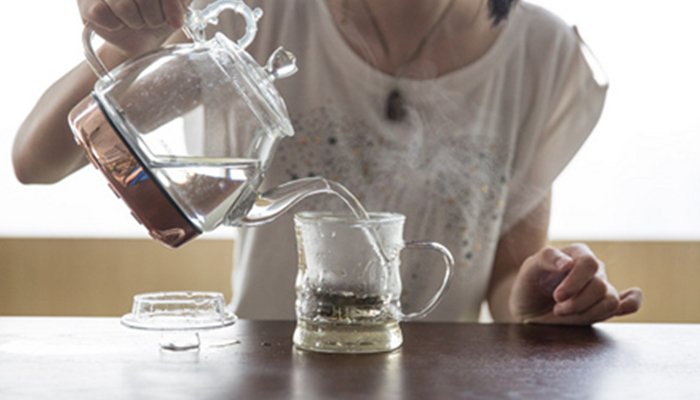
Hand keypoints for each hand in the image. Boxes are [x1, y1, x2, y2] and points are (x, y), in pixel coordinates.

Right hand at [78, 0, 192, 55]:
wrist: (142, 38)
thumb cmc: (160, 13)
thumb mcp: (178, 2)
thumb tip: (180, 2)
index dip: (169, 4)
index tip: (177, 22)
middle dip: (154, 16)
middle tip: (154, 21)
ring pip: (123, 6)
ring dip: (136, 21)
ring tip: (137, 22)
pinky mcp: (85, 3)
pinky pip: (102, 14)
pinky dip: (116, 26)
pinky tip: (119, 23)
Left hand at [509, 243, 642, 324]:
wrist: (528, 306)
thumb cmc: (529, 283)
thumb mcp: (529, 267)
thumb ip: (547, 258)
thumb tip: (568, 263)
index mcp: (578, 253)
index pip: (589, 264)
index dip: (575, 283)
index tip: (557, 296)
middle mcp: (594, 270)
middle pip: (600, 287)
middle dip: (577, 303)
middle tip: (557, 308)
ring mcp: (601, 288)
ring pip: (610, 301)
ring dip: (587, 312)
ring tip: (566, 313)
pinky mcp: (603, 307)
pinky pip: (628, 304)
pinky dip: (632, 303)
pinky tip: (626, 302)